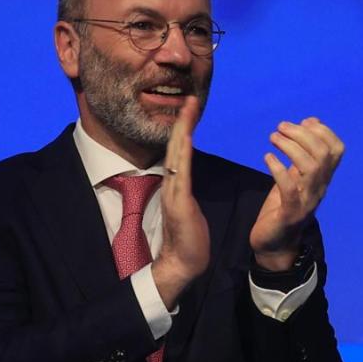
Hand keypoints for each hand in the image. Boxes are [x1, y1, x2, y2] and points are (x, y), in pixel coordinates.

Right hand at [152, 97, 211, 308]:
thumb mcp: (188, 208)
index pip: (180, 151)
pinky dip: (182, 154)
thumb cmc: (189, 239)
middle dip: (183, 122)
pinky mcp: (177, 203)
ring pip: (177, 155)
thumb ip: (184, 191)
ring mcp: (173, 192)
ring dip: (182, 131)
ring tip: (187, 110)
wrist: (184, 262)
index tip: (191, 109)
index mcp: (176, 184)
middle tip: (189, 99)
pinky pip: (180, 173)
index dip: (184, 130)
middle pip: (176, 147)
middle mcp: (171, 184)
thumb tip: (184, 178)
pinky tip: (184, 138)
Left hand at [250, 117, 344, 269]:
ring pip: (310, 167)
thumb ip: (302, 152)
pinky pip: (289, 188)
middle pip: (323, 154)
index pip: (337, 149)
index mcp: (323, 178)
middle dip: (301, 134)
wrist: (275, 243)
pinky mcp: (290, 212)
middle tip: (280, 128)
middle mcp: (320, 188)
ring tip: (273, 139)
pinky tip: (267, 158)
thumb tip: (311, 121)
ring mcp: (307, 201)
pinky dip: (277, 169)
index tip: (302, 122)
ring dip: (290, 147)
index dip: (323, 131)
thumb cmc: (283, 206)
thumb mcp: (294, 175)